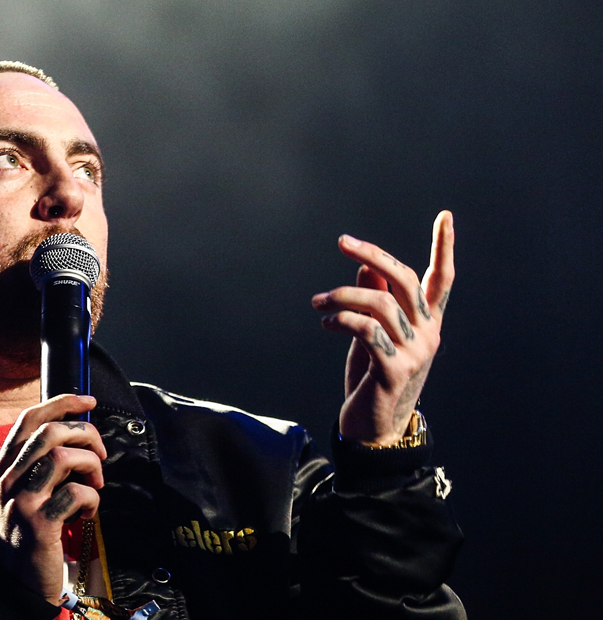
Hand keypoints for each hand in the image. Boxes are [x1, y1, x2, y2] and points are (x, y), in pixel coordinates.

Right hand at [0, 394, 106, 603]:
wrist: (12, 583)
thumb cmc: (23, 536)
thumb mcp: (17, 495)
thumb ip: (37, 466)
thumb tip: (74, 436)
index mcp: (3, 467)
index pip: (30, 420)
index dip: (62, 403)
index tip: (88, 401)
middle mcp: (8, 479)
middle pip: (51, 431)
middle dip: (86, 435)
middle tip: (99, 453)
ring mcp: (21, 500)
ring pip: (65, 456)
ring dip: (92, 466)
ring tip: (94, 485)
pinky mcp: (39, 523)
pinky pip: (77, 493)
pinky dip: (92, 500)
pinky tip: (87, 514)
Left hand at [312, 211, 454, 445]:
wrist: (374, 428)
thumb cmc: (372, 378)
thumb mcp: (374, 335)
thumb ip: (375, 301)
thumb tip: (366, 267)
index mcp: (427, 323)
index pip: (442, 279)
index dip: (444, 247)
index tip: (445, 216)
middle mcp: (428, 334)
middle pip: (405, 280)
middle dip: (373, 254)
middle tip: (343, 242)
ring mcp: (414, 353)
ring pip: (380, 304)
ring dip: (342, 296)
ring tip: (317, 302)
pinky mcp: (393, 370)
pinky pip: (366, 331)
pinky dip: (342, 320)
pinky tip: (326, 323)